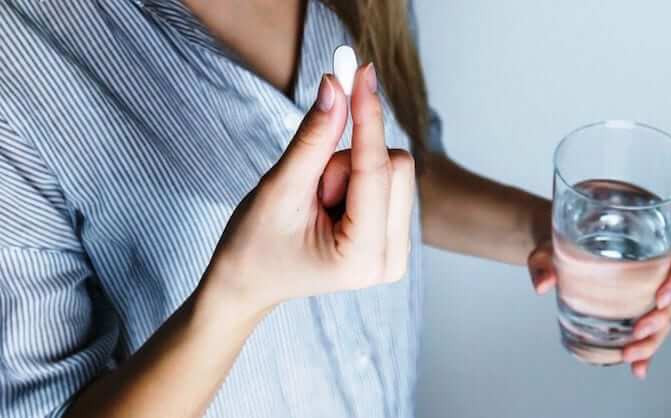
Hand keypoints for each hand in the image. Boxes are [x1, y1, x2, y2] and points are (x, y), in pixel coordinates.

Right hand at [203, 64, 414, 318]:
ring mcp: (397, 251)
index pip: (375, 169)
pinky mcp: (394, 236)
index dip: (367, 115)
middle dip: (348, 161)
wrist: (249, 282)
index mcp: (362, 258)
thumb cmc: (254, 244)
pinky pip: (389, 180)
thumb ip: (313, 138)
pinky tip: (331, 206)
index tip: (361, 71)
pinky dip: (357, 179)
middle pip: (396, 165)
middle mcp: (391, 260)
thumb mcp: (280, 188)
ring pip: (394, 169)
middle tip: (312, 188)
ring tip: (317, 202)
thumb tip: (336, 85)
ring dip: (350, 171)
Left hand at [528, 240, 670, 378]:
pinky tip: (638, 369)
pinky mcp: (634, 314)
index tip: (661, 297)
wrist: (556, 256)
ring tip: (630, 356)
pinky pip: (647, 335)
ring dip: (652, 342)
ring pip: (663, 321)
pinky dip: (645, 354)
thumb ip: (543, 262)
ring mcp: (645, 295)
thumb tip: (543, 284)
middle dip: (660, 319)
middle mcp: (652, 272)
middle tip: (638, 331)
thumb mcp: (548, 248)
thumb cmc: (560, 244)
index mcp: (645, 246)